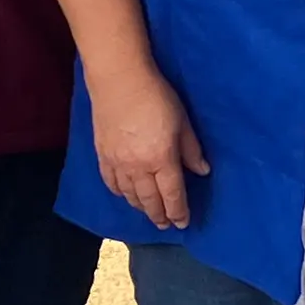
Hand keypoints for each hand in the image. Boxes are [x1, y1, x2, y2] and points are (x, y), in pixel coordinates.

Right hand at [92, 66, 207, 232]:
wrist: (119, 79)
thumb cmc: (156, 96)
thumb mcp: (182, 121)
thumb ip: (191, 150)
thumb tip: (202, 171)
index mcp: (162, 159)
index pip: (172, 195)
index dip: (179, 212)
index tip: (183, 223)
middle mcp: (139, 168)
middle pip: (150, 201)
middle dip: (159, 215)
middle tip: (165, 225)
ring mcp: (118, 163)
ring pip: (129, 195)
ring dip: (140, 207)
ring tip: (149, 212)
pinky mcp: (102, 155)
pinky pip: (111, 183)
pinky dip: (120, 193)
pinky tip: (125, 195)